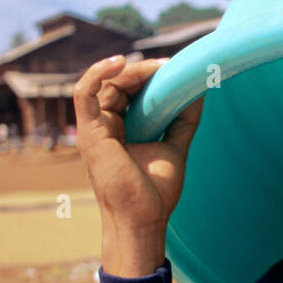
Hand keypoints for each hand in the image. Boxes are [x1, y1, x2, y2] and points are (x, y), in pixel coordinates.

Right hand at [73, 55, 203, 276]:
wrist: (144, 221)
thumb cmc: (155, 193)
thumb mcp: (175, 147)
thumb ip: (184, 120)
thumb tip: (198, 91)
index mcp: (120, 129)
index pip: (129, 91)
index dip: (149, 77)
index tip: (173, 70)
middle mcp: (104, 127)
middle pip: (118, 84)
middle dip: (144, 72)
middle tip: (169, 67)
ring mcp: (93, 129)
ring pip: (104, 84)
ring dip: (131, 71)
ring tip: (157, 68)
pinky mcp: (88, 133)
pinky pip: (84, 92)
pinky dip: (98, 72)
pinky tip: (120, 62)